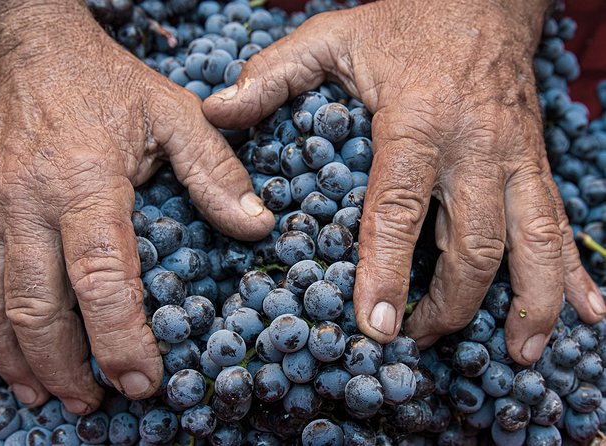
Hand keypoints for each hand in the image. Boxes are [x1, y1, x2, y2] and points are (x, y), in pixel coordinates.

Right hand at [0, 1, 273, 412]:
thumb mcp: (176, 114)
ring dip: (16, 362)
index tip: (140, 382)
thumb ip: (217, 172)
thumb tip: (258, 226)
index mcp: (87, 183)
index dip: (120, 341)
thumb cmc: (107, 84)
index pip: (101, 281)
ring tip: (46, 396)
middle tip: (93, 403)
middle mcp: (27, 202)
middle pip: (38, 309)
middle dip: (66, 368)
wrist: (28, 49)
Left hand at [203, 0, 605, 364]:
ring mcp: (517, 157)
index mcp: (417, 120)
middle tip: (418, 339)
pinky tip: (590, 316)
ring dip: (528, 303)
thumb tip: (217, 110)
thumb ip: (273, 74)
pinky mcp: (539, 163)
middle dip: (450, 302)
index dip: (386, 267)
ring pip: (533, 241)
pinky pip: (562, 223)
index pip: (400, 205)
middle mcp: (476, 146)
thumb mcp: (331, 37)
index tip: (376, 321)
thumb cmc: (403, 23)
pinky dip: (576, 274)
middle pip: (471, 241)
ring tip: (520, 353)